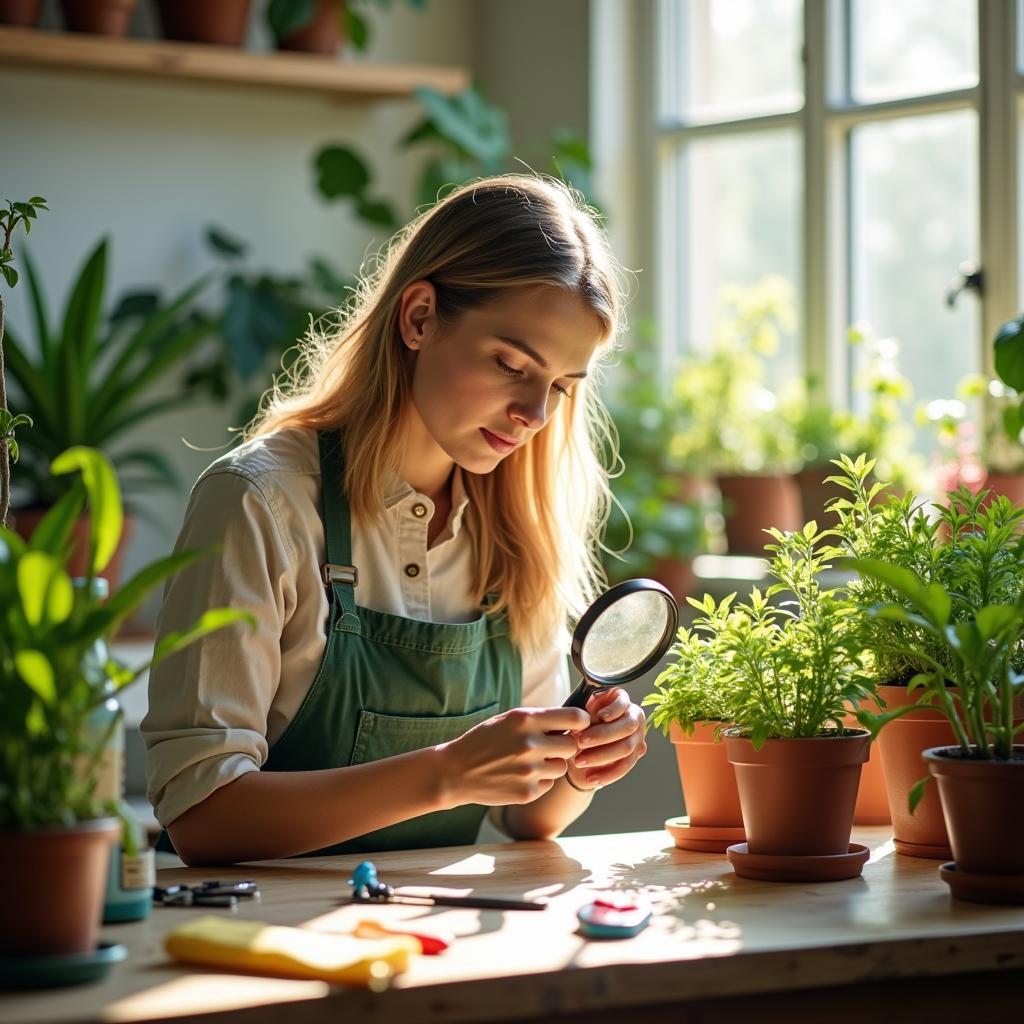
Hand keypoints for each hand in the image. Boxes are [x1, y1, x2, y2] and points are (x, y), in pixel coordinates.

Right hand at [435, 707, 589, 807]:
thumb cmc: (484, 741)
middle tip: (550, 746)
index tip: (578, 725)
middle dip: (565, 745)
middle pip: (573, 746)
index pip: (574, 718)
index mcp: (525, 719)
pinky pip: (548, 784)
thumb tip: (574, 722)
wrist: (456, 772)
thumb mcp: (508, 720)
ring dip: (551, 764)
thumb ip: (539, 719)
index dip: (580, 721)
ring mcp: (529, 770)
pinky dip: (539, 780)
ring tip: (529, 761)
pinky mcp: (527, 792)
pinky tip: (519, 775)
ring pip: (561, 767)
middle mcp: (530, 744)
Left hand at [564, 687, 646, 790]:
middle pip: (627, 726)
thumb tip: (581, 724)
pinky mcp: (636, 755)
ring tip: (579, 761)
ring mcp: (638, 736)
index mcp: (620, 699)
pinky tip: (591, 778)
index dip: (614, 709)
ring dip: (602, 756)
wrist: (582, 747)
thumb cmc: (581, 724)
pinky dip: (608, 774)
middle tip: (580, 741)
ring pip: (627, 748)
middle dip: (603, 735)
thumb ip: (585, 717)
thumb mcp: (580, 717)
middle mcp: (634, 716)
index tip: (601, 716)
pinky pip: (625, 767)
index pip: (623, 702)